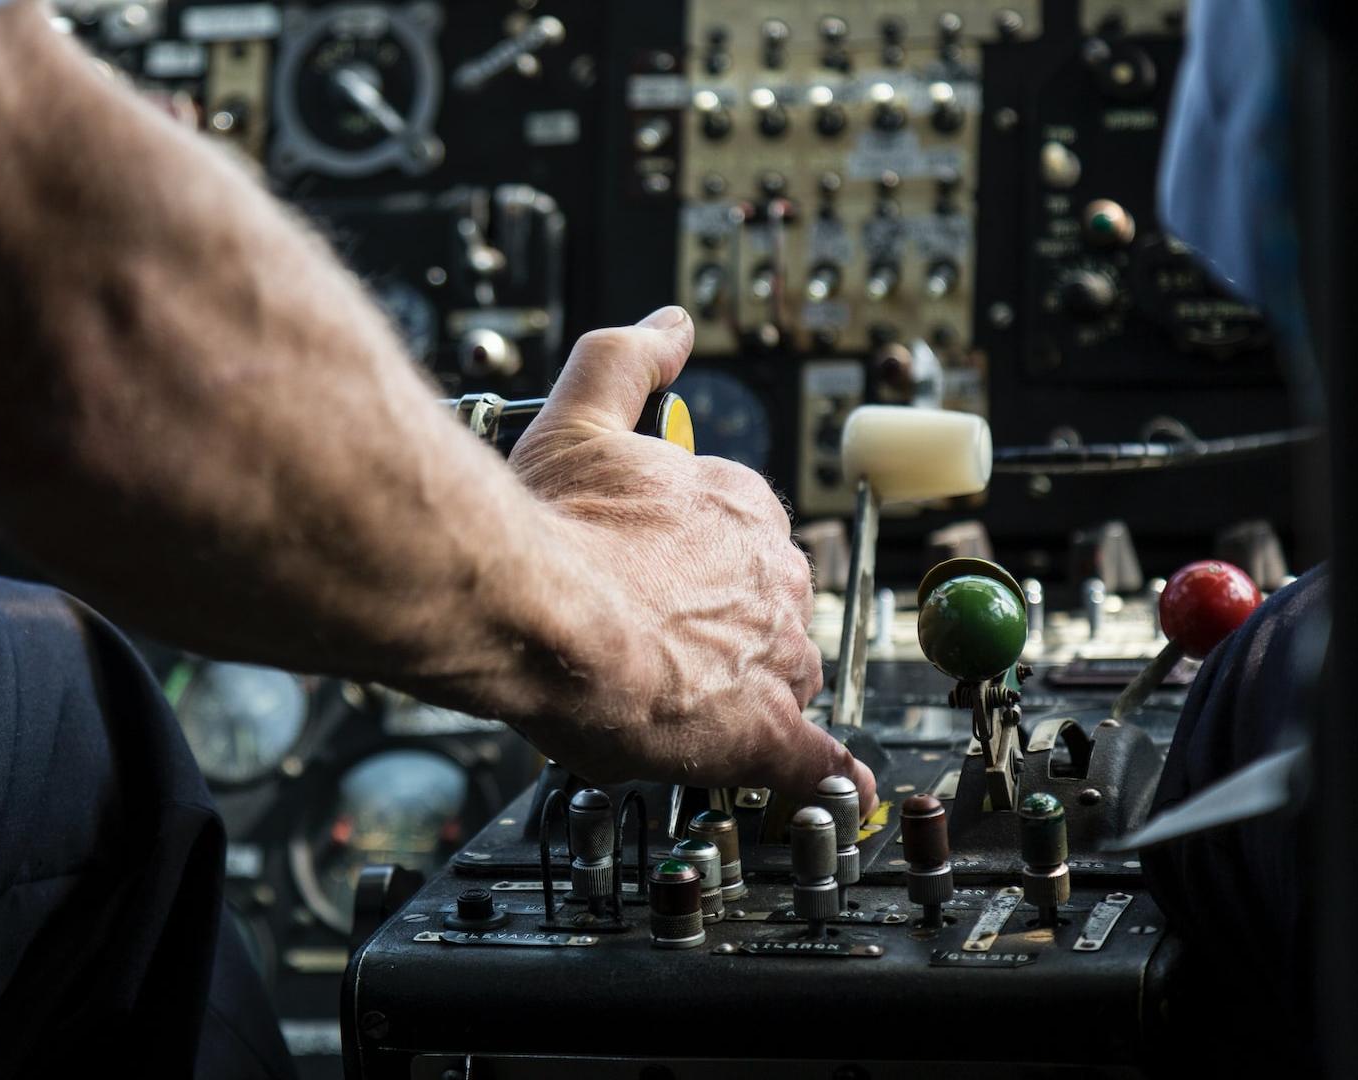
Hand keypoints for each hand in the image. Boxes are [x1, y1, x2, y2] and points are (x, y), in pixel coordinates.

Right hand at [508, 306, 876, 817]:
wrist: (532, 609)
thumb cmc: (550, 527)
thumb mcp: (581, 415)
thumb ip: (627, 361)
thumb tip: (670, 326)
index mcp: (736, 506)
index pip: (744, 535)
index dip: (696, 562)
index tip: (656, 576)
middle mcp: (769, 576)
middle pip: (769, 606)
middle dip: (722, 625)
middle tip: (651, 638)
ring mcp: (771, 655)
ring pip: (783, 675)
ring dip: (745, 689)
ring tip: (682, 704)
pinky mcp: (760, 732)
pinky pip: (814, 761)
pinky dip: (822, 775)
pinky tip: (825, 783)